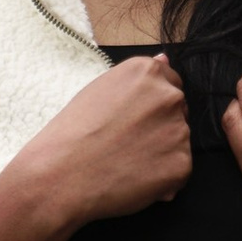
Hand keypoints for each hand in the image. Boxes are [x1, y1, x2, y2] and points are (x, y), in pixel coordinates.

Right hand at [0, 55, 192, 240]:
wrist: (59, 176)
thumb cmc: (72, 134)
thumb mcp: (99, 91)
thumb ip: (138, 80)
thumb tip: (166, 61)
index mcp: (147, 72)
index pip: (170, 83)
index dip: (150, 107)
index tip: (132, 121)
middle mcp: (168, 96)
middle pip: (178, 112)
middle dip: (160, 128)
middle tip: (124, 145)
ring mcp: (178, 130)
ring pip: (178, 142)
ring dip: (161, 154)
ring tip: (124, 163)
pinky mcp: (181, 164)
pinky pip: (179, 171)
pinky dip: (163, 179)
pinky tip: (133, 179)